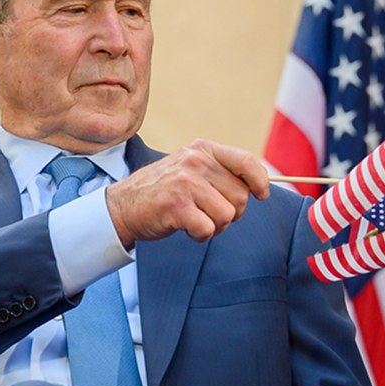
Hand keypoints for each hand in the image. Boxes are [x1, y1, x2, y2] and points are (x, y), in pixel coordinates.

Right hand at [104, 139, 269, 248]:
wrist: (123, 206)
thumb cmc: (165, 191)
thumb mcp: (192, 169)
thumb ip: (221, 172)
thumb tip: (262, 186)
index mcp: (202, 149)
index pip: (246, 162)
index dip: (260, 181)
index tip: (262, 194)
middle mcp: (195, 162)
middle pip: (241, 196)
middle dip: (232, 212)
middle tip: (210, 213)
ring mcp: (185, 183)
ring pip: (227, 215)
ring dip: (216, 226)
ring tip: (196, 219)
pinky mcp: (176, 206)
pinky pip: (209, 229)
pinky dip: (201, 236)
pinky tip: (187, 228)